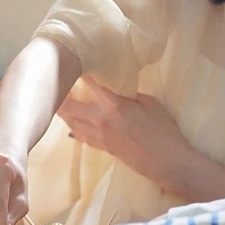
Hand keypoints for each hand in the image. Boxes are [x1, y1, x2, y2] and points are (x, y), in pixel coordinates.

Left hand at [57, 77, 184, 180]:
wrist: (166, 161)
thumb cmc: (163, 130)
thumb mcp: (150, 103)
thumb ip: (131, 95)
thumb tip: (120, 93)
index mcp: (113, 105)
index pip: (90, 84)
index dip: (80, 73)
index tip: (73, 63)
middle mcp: (100, 119)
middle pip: (70, 106)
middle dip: (61, 94)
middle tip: (58, 85)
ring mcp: (99, 135)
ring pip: (71, 122)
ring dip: (63, 112)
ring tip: (59, 102)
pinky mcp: (102, 147)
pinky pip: (81, 136)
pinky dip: (74, 128)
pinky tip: (72, 124)